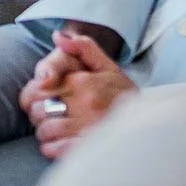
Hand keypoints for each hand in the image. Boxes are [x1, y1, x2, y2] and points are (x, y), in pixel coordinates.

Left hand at [17, 30, 137, 158]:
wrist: (153, 126)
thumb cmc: (125, 96)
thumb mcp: (108, 67)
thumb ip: (83, 48)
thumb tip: (57, 36)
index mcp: (83, 82)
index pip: (36, 88)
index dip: (32, 96)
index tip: (41, 101)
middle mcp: (83, 103)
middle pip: (37, 110)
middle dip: (38, 115)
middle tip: (48, 117)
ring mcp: (85, 127)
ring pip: (44, 130)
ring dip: (45, 134)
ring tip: (56, 133)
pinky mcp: (87, 149)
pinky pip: (53, 149)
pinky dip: (51, 149)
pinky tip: (60, 146)